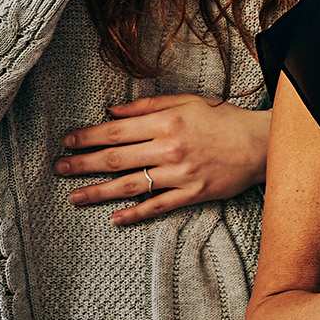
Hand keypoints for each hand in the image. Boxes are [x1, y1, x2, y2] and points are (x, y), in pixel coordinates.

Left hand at [55, 94, 267, 224]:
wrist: (260, 144)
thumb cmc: (221, 118)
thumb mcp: (185, 101)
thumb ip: (147, 106)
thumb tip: (112, 112)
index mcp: (165, 121)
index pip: (116, 131)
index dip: (88, 137)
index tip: (67, 141)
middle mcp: (169, 148)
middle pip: (116, 158)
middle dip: (83, 164)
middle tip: (59, 169)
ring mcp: (180, 174)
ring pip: (131, 185)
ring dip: (99, 192)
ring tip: (74, 197)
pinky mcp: (193, 194)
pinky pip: (158, 206)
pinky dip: (135, 214)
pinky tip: (114, 218)